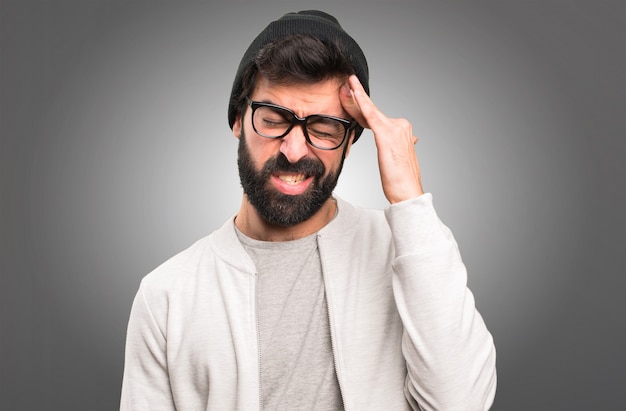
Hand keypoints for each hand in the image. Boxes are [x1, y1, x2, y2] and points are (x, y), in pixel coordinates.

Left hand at [340, 75, 423, 203]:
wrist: (407, 192)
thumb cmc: (401, 180)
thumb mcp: (399, 158)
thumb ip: (400, 145)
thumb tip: (411, 139)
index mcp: (402, 130)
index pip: (377, 116)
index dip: (363, 106)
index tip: (352, 96)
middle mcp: (401, 125)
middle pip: (372, 111)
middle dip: (358, 97)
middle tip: (347, 82)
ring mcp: (395, 129)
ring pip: (370, 110)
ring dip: (357, 95)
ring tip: (347, 84)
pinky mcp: (386, 134)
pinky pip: (370, 115)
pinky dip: (361, 102)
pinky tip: (354, 92)